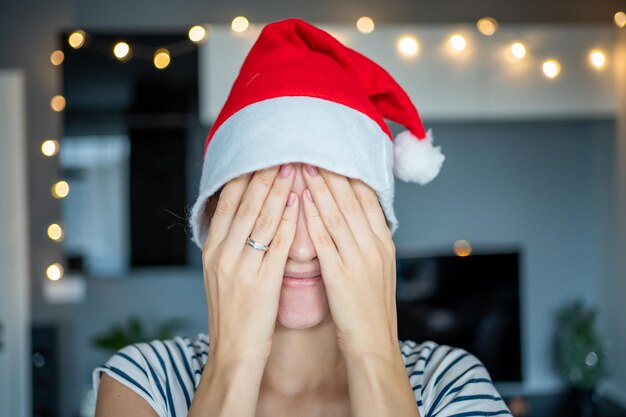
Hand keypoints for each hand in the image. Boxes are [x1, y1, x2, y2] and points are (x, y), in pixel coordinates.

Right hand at [201, 164, 297, 365]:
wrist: (233, 352)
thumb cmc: (232, 313)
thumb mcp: (219, 274)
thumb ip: (228, 244)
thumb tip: (241, 216)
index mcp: (212, 250)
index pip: (226, 204)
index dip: (243, 178)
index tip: (258, 158)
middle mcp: (223, 254)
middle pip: (245, 205)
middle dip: (263, 177)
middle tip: (280, 154)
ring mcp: (241, 267)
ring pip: (262, 219)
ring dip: (278, 191)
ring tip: (292, 169)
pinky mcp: (262, 282)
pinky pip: (278, 244)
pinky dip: (289, 221)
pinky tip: (299, 204)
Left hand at [300, 164, 398, 359]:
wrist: (375, 344)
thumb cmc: (371, 309)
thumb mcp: (378, 270)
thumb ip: (367, 242)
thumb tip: (353, 218)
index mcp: (384, 243)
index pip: (368, 200)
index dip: (351, 176)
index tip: (335, 156)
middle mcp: (374, 246)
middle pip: (352, 201)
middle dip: (333, 174)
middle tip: (315, 151)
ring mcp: (358, 259)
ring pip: (338, 214)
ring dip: (321, 188)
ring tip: (305, 166)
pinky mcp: (340, 275)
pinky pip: (325, 240)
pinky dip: (313, 218)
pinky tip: (302, 202)